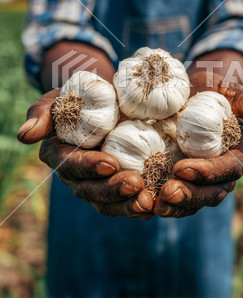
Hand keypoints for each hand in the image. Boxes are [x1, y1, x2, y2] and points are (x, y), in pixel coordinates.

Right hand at [17, 89, 153, 218]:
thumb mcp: (60, 98)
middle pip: (89, 190)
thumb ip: (42, 113)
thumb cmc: (79, 98)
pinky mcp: (115, 186)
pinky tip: (154, 206)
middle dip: (111, 189)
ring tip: (146, 201)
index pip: (70, 165)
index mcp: (59, 154)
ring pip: (107, 203)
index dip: (88, 167)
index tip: (110, 163)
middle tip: (135, 183)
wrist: (103, 102)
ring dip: (126, 205)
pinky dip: (137, 207)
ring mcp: (96, 182)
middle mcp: (76, 174)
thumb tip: (25, 136)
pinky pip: (124, 203)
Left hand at [153, 71, 242, 217]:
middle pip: (211, 193)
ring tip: (152, 205)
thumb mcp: (229, 89)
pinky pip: (173, 198)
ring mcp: (200, 180)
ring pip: (192, 202)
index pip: (228, 170)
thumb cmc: (213, 88)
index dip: (208, 172)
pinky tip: (141, 203)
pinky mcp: (180, 181)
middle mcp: (220, 173)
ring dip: (174, 206)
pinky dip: (159, 202)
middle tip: (167, 193)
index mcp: (237, 154)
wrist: (191, 92)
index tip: (182, 168)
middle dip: (190, 196)